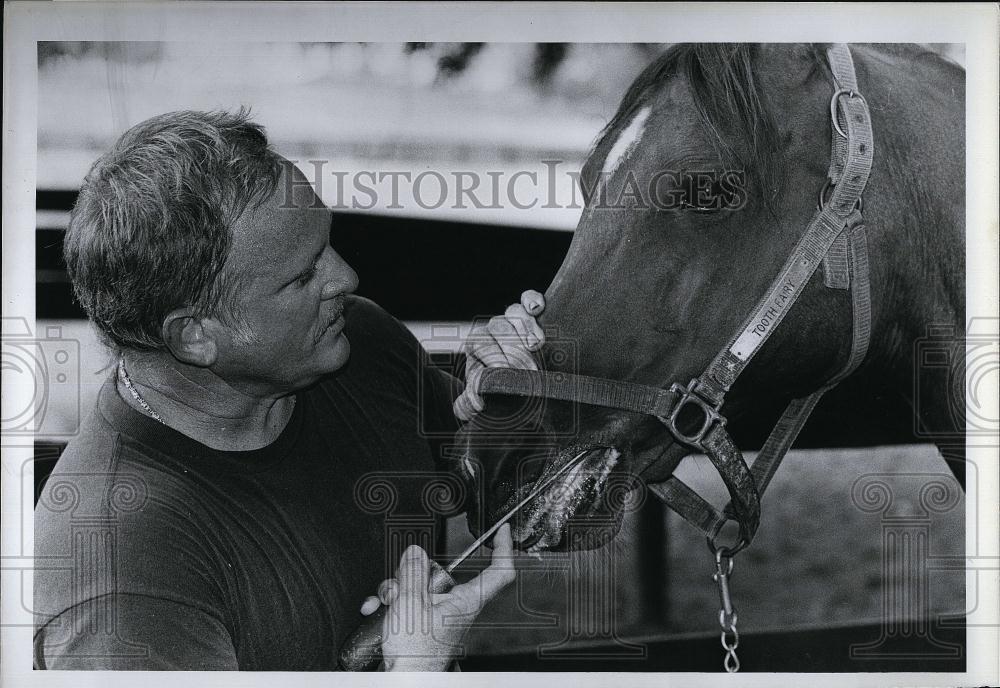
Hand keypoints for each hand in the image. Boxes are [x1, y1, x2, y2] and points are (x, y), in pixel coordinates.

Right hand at [367, 524, 514, 670]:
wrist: (404, 680)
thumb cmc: (414, 656)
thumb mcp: (410, 604)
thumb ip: (413, 574)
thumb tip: (415, 553)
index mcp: (466, 602)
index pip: (498, 572)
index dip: (503, 548)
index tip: (501, 531)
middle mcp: (455, 607)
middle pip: (440, 574)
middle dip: (414, 572)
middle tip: (402, 579)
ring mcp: (437, 615)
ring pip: (420, 586)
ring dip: (396, 590)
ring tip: (388, 602)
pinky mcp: (422, 623)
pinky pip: (407, 602)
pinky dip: (391, 604)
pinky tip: (378, 610)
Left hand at [453, 289, 545, 421]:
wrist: (519, 384)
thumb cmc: (497, 388)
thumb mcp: (479, 399)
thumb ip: (469, 405)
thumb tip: (477, 402)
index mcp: (476, 344)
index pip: (481, 344)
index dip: (494, 357)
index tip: (506, 372)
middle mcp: (492, 327)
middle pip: (500, 328)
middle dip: (515, 350)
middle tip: (529, 370)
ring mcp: (511, 317)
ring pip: (515, 312)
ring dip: (526, 327)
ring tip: (535, 345)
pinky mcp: (530, 311)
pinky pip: (529, 297)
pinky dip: (533, 299)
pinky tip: (537, 309)